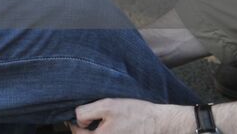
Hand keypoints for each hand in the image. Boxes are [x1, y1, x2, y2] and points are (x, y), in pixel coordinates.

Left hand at [71, 99, 190, 133]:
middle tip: (90, 120)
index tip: (81, 117)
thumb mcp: (107, 106)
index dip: (76, 123)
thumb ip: (86, 112)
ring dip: (96, 132)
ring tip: (103, 123)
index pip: (77, 133)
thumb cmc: (135, 113)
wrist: (160, 123)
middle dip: (86, 130)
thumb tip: (79, 121)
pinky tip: (114, 127)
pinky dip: (106, 132)